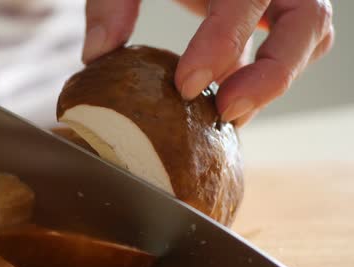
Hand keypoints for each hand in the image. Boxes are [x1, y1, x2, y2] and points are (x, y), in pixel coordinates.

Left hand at [82, 0, 333, 126]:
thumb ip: (111, 1)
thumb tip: (98, 54)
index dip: (222, 42)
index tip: (186, 85)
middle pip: (309, 20)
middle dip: (271, 74)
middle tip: (225, 111)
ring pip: (310, 37)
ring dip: (273, 81)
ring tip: (226, 114)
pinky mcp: (276, 10)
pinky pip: (290, 46)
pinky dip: (263, 76)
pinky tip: (225, 97)